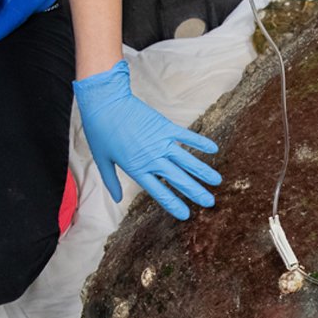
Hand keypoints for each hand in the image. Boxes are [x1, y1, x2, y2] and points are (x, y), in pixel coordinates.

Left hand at [74, 60, 221, 219]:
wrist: (105, 102)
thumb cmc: (100, 131)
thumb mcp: (102, 160)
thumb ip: (111, 181)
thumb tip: (116, 200)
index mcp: (137, 169)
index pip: (160, 193)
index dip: (174, 205)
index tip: (186, 215)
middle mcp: (153, 158)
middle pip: (179, 180)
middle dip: (196, 192)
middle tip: (210, 202)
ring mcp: (161, 142)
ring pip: (188, 161)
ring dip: (204, 172)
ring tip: (217, 181)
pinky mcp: (165, 126)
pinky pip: (187, 136)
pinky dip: (200, 142)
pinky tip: (214, 149)